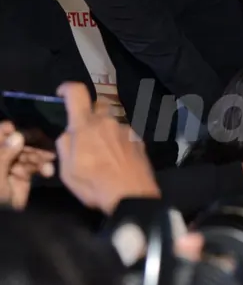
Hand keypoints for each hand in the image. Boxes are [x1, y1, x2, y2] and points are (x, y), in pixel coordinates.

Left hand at [0, 122, 54, 209]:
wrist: (0, 221)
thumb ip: (4, 154)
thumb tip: (18, 134)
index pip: (3, 132)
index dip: (13, 129)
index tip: (25, 131)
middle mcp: (4, 155)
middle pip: (19, 141)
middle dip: (33, 144)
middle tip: (47, 145)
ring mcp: (13, 164)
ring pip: (30, 152)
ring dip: (41, 157)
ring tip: (49, 163)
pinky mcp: (24, 174)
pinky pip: (36, 166)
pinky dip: (44, 167)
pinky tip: (48, 171)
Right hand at [55, 82, 160, 214]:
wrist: (132, 196)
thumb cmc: (94, 184)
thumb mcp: (67, 170)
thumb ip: (65, 145)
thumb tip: (69, 133)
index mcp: (86, 125)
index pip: (77, 93)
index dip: (68, 88)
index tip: (62, 93)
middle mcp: (108, 121)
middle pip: (98, 105)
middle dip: (89, 112)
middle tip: (84, 131)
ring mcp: (126, 130)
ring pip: (112, 121)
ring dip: (105, 129)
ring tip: (102, 152)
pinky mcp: (139, 140)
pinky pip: (124, 133)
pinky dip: (118, 140)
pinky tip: (117, 158)